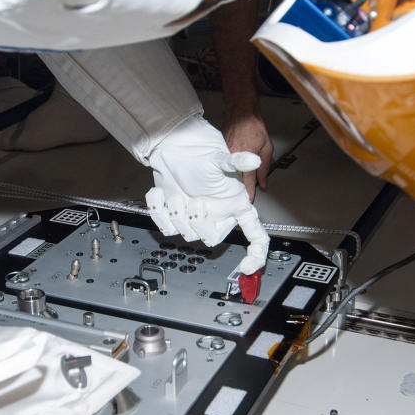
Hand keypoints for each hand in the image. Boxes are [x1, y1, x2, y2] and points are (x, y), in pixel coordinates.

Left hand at [145, 116, 269, 274]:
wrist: (172, 148)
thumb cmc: (200, 155)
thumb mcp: (219, 160)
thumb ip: (237, 162)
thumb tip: (254, 160)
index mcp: (235, 207)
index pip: (255, 236)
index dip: (255, 254)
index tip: (248, 266)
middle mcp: (217, 215)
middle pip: (211, 239)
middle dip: (199, 224)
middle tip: (195, 204)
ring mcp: (196, 217)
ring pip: (186, 234)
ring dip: (177, 214)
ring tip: (178, 194)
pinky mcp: (175, 215)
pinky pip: (164, 226)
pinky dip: (158, 210)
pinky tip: (159, 194)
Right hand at [223, 110, 272, 201]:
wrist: (241, 113)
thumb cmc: (253, 126)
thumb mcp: (267, 147)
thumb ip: (264, 167)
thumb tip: (263, 182)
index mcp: (246, 156)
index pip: (248, 180)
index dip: (249, 192)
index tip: (249, 199)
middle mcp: (234, 156)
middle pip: (238, 178)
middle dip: (242, 187)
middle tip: (245, 194)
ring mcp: (226, 153)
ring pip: (231, 171)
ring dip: (236, 178)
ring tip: (239, 184)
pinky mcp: (221, 150)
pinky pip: (227, 164)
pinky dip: (231, 168)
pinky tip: (233, 170)